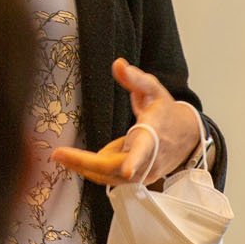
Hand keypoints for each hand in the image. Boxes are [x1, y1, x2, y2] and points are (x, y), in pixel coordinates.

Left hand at [50, 59, 202, 186]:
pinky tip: (77, 159)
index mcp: (154, 135)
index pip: (145, 150)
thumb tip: (117, 64)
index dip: (135, 161)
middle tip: (59, 154)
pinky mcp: (136, 179)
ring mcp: (143, 173)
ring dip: (84, 167)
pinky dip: (92, 169)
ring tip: (61, 156)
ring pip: (109, 176)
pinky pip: (110, 177)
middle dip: (86, 163)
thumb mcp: (153, 89)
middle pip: (115, 167)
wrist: (185, 136)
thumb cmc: (166, 111)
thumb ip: (135, 78)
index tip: (126, 170)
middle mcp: (149, 160)